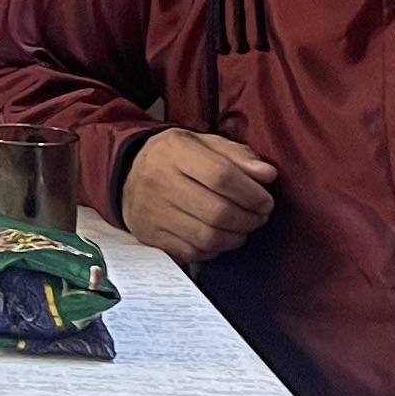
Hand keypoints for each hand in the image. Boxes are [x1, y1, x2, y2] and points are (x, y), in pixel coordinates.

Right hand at [119, 129, 279, 262]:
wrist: (127, 176)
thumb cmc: (174, 158)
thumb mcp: (203, 143)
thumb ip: (237, 155)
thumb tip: (267, 175)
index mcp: (174, 151)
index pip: (222, 176)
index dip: (251, 193)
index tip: (265, 199)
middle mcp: (158, 181)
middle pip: (217, 211)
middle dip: (248, 218)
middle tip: (259, 216)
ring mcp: (152, 212)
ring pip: (207, 236)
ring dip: (236, 236)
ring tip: (244, 227)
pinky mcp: (151, 236)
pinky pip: (193, 252)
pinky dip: (215, 249)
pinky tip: (221, 237)